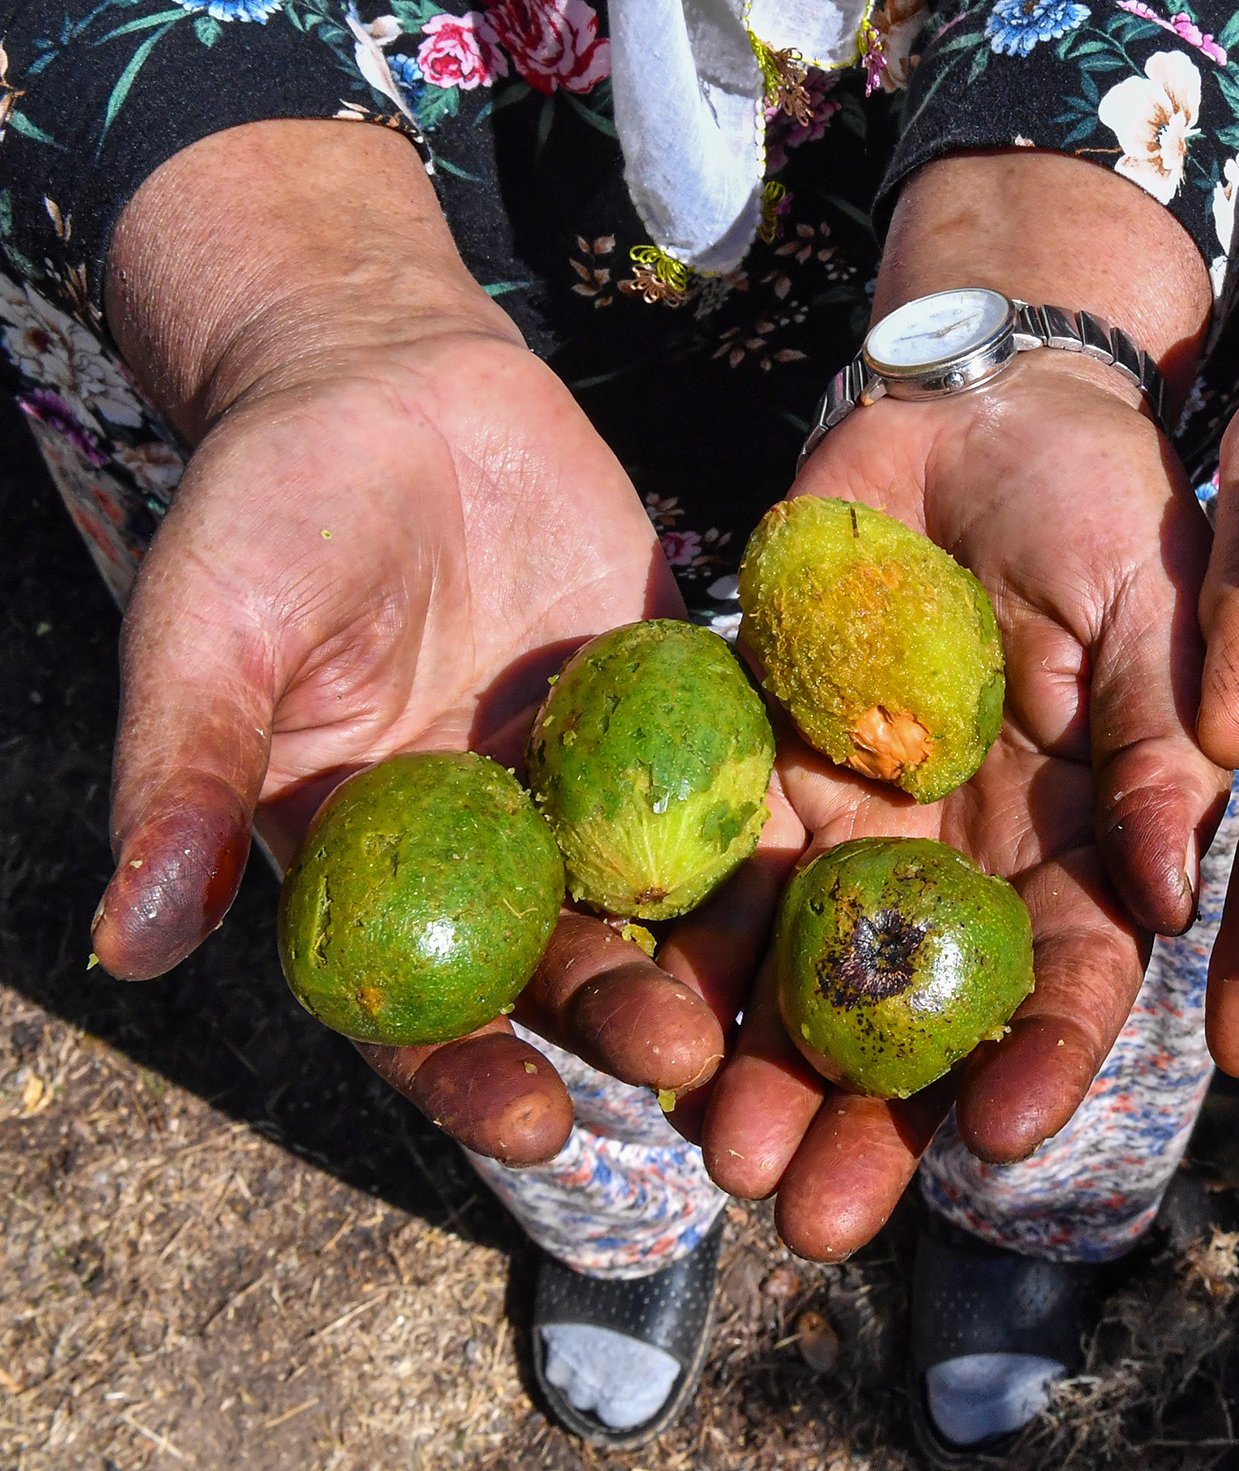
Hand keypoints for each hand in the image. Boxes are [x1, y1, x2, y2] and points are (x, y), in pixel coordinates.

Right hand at [91, 121, 720, 1162]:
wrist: (384, 375)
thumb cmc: (265, 509)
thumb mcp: (207, 637)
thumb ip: (182, 781)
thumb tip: (128, 946)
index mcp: (371, 864)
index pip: (420, 1002)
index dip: (471, 1071)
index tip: (534, 1125)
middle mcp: (491, 844)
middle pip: (561, 960)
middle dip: (620, 1020)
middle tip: (688, 1064)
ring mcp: (592, 776)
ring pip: (663, 886)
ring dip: (717, 949)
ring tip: (776, 1000)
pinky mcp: (678, 698)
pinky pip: (737, 768)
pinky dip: (784, 820)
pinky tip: (848, 866)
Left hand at [676, 148, 1230, 1258]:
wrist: (975, 403)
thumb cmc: (1102, 502)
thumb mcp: (1158, 612)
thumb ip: (1160, 746)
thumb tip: (1177, 897)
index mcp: (1084, 841)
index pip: (1070, 979)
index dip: (1041, 1063)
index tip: (995, 1142)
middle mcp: (969, 860)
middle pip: (920, 1013)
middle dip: (873, 1118)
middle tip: (814, 1217)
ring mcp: (862, 819)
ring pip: (807, 970)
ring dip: (766, 1069)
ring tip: (716, 1158)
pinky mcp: (761, 762)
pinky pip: (717, 866)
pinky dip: (682, 942)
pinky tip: (640, 1013)